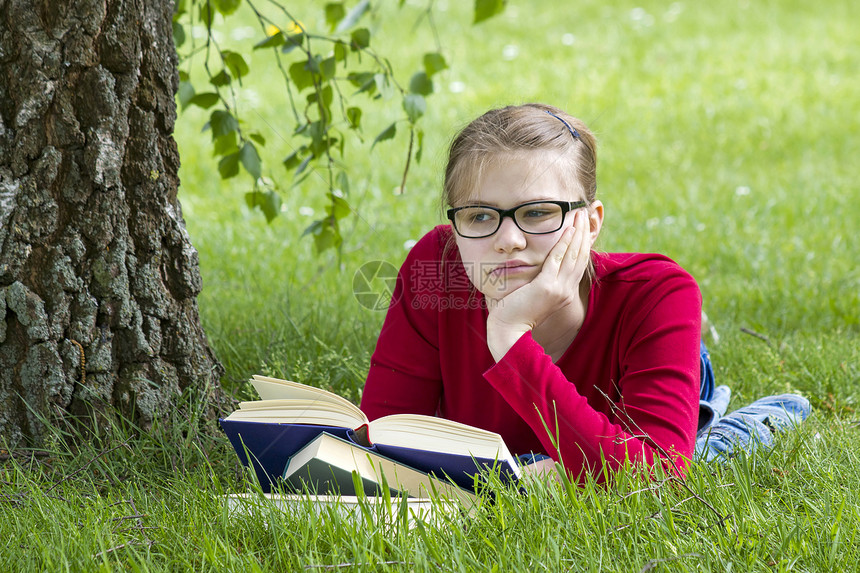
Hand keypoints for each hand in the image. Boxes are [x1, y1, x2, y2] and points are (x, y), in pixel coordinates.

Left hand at [486, 210, 590, 360]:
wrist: (508, 331)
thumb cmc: (514, 314)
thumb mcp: (532, 294)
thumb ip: (538, 281)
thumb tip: (534, 267)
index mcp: (563, 292)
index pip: (577, 263)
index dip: (582, 242)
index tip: (583, 226)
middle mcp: (565, 290)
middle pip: (580, 256)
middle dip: (583, 232)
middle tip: (584, 212)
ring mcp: (558, 289)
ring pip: (573, 255)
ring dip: (577, 232)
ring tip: (579, 214)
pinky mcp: (547, 287)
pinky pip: (558, 259)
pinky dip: (564, 243)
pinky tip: (568, 229)